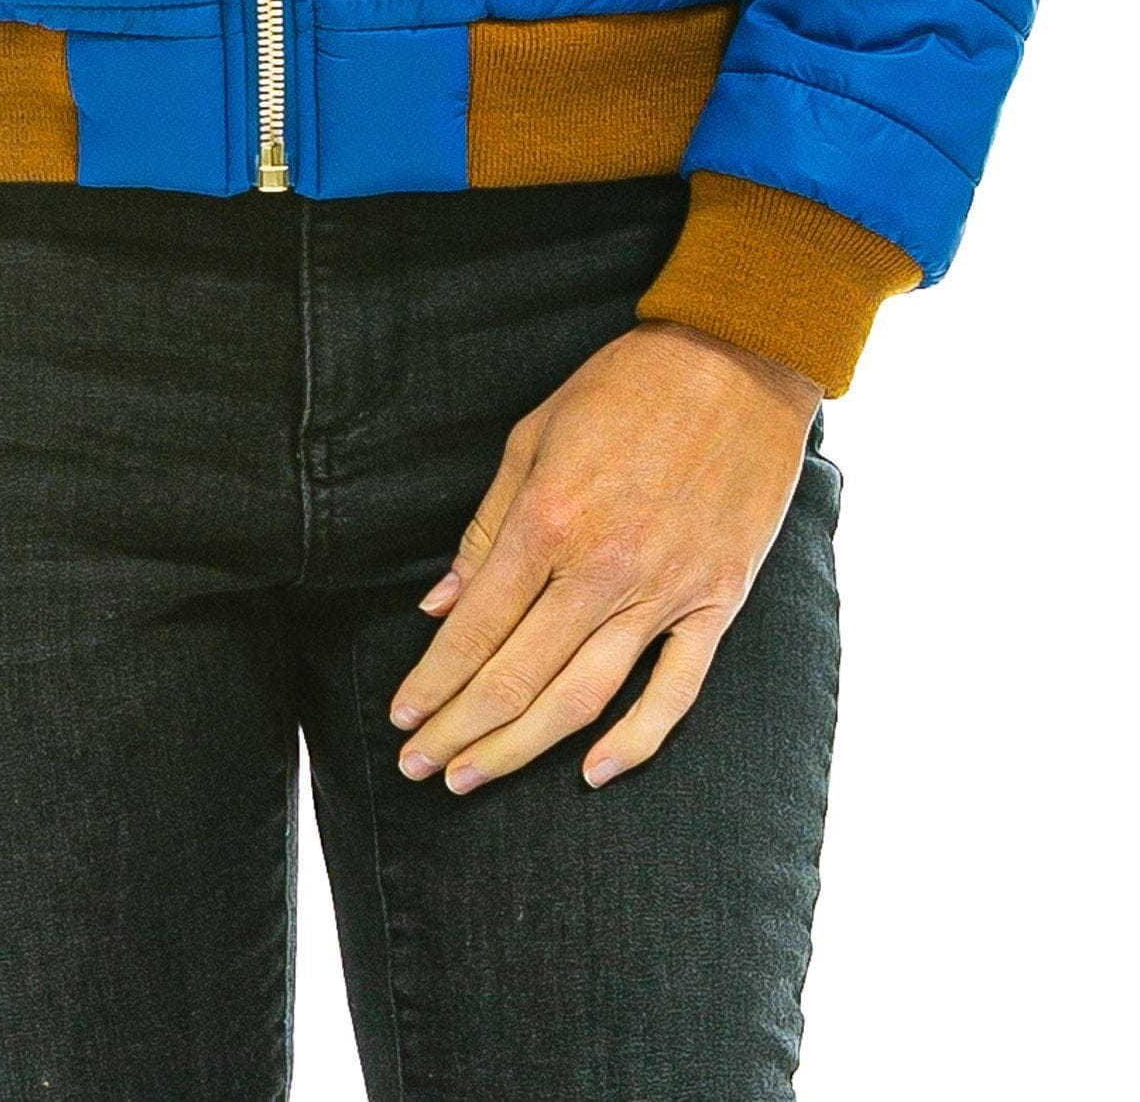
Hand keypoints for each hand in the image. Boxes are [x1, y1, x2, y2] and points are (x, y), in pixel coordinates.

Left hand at [389, 318, 821, 794]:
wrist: (737, 361)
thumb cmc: (627, 387)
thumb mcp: (535, 436)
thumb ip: (487, 529)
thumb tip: (440, 605)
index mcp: (549, 521)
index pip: (475, 628)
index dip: (433, 682)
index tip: (402, 718)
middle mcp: (602, 568)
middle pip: (517, 676)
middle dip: (459, 730)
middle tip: (419, 769)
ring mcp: (665, 591)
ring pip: (582, 698)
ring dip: (520, 748)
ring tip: (473, 778)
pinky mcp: (717, 601)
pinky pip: (675, 691)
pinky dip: (635, 741)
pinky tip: (592, 772)